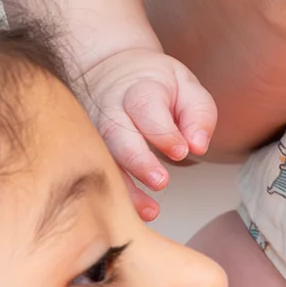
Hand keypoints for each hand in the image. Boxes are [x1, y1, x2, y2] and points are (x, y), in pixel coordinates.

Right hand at [80, 45, 219, 220]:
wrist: (112, 73)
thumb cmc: (156, 84)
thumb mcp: (186, 86)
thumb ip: (198, 114)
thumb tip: (198, 146)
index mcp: (137, 88)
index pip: (146, 108)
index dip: (163, 132)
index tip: (181, 151)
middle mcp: (109, 110)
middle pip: (117, 135)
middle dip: (138, 161)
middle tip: (161, 182)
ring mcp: (93, 131)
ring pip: (102, 160)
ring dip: (125, 188)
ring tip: (150, 210)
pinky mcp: (88, 151)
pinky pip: (96, 174)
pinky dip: (113, 196)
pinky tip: (130, 213)